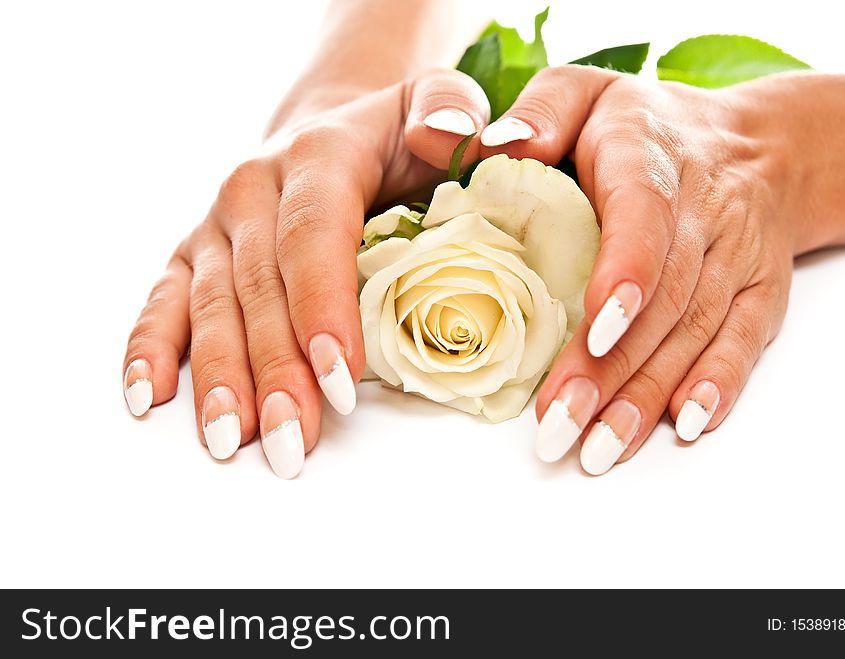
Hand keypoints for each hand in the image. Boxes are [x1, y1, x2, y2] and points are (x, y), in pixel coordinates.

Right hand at [122, 70, 489, 477]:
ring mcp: (216, 225)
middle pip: (260, 287)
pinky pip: (164, 300)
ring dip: (219, 377)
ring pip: (211, 305)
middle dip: (276, 368)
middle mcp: (252, 190)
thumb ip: (452, 111)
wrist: (331, 128)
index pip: (313, 233)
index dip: (322, 304)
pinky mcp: (193, 254)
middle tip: (293, 439)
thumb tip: (444, 136)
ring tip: (231, 441)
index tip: (340, 377)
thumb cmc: (395, 137)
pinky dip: (151, 347)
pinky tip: (150, 396)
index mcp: (317, 156)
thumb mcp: (440, 104)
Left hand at [480, 65, 806, 473]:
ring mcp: (733, 260)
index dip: (625, 275)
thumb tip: (499, 147)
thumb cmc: (644, 125)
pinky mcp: (757, 292)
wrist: (753, 144)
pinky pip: (743, 341)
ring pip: (691, 334)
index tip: (595, 331)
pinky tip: (685, 425)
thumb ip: (541, 110)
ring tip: (598, 449)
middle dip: (608, 372)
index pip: (643, 219)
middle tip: (558, 427)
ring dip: (646, 397)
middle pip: (658, 301)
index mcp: (648, 161)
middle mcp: (700, 216)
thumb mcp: (586, 91)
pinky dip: (718, 384)